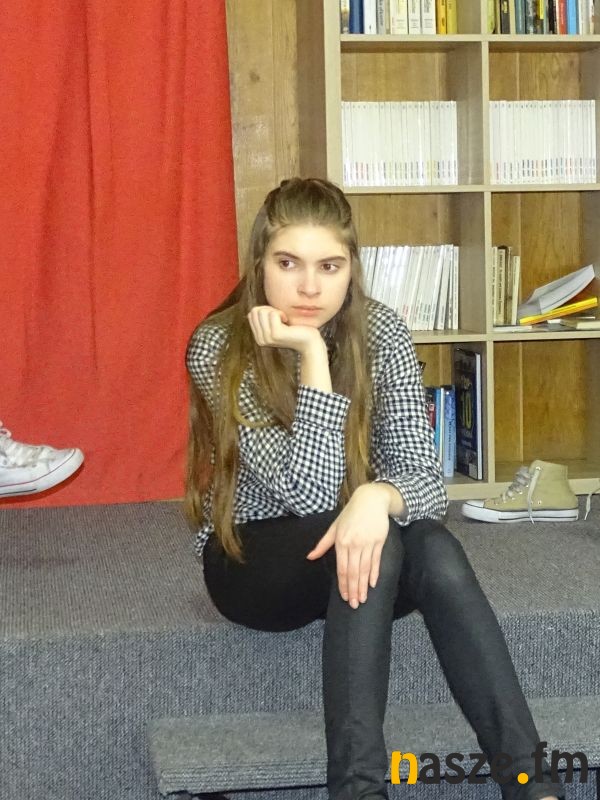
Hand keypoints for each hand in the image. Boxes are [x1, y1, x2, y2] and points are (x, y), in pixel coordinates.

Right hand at [247, 305, 323, 355]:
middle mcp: (260, 340)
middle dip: (269, 309)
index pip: (252, 313)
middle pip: (255, 311)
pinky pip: (272, 314)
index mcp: (259, 338)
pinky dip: (281, 313)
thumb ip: (264, 319)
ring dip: (275, 311)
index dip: (265, 310)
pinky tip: (287, 322)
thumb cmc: (295, 330)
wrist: (309, 342)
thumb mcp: (276, 324)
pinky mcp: (275, 335)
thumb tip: (253, 310)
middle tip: (281, 318)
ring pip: (262, 311)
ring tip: (284, 320)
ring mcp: (267, 338)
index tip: (277, 317)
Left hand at [306, 484, 390, 607]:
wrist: (370, 500)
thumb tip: (309, 557)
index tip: (345, 597)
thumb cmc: (350, 514)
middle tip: (355, 605)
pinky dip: (375, 574)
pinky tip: (373, 584)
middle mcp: (354, 544)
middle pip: (353, 572)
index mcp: (341, 542)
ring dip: (363, 586)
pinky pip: (376, 561)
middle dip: (353, 590)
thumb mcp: (334, 527)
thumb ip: (323, 544)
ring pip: (365, 569)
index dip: (343, 585)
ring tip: (363, 599)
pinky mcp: (379, 541)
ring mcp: (367, 543)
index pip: (341, 569)